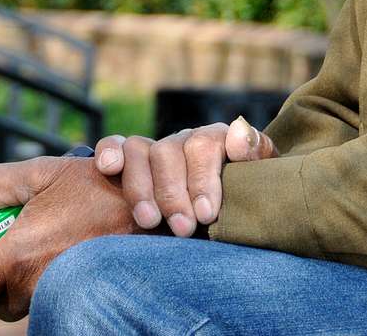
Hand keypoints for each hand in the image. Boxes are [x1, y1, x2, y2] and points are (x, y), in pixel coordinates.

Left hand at [0, 155, 134, 321]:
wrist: (154, 212)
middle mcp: (33, 286)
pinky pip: (56, 300)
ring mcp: (59, 298)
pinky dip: (58, 285)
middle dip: (4, 283)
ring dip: (32, 283)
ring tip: (54, 246)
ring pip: (30, 303)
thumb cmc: (97, 189)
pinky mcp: (83, 301)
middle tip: (22, 250)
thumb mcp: (45, 172)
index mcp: (14, 256)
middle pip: (1, 304)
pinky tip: (74, 256)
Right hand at [94, 116, 276, 236]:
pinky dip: (110, 152)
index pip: (208, 144)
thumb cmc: (243, 201)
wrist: (220, 217)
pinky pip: (114, 144)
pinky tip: (109, 169)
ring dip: (142, 187)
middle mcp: (186, 140)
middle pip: (172, 151)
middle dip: (175, 193)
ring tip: (148, 221)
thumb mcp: (257, 184)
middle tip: (182, 229)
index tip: (207, 213)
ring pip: (141, 150)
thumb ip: (254, 158)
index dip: (205, 178)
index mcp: (219, 141)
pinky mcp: (130, 158)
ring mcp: (157, 148)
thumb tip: (239, 138)